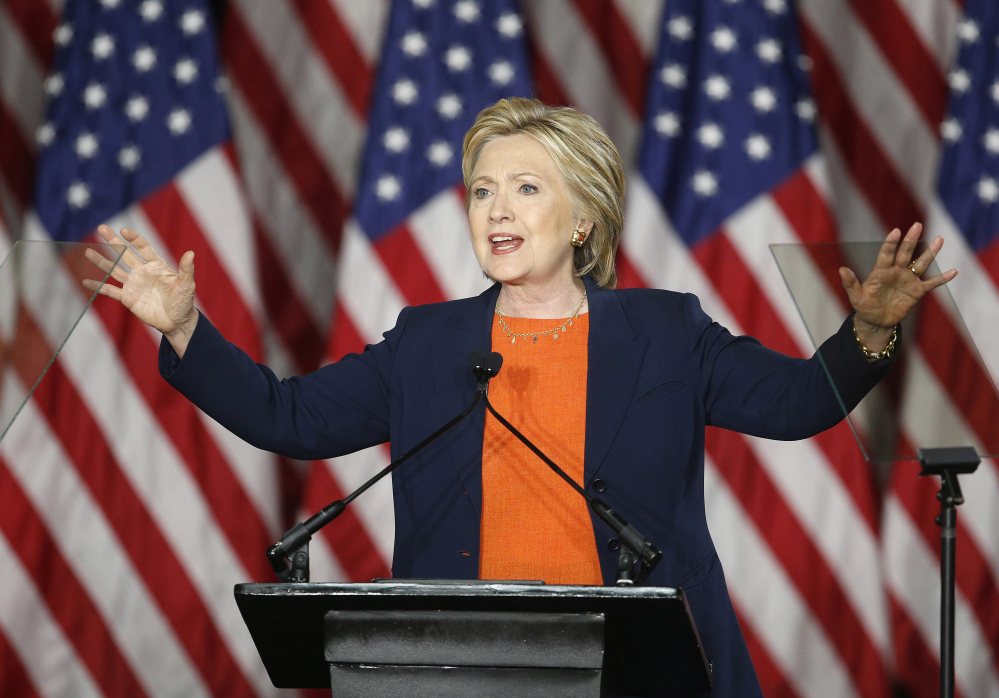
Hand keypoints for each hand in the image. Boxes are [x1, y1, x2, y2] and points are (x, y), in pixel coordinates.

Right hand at [84, 225, 198, 355]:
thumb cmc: (184, 302)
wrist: (177, 322)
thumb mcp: (186, 286)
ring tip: (88, 251)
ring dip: (102, 261)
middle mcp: (142, 272)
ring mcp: (134, 284)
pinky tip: (86, 281)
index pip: (143, 248)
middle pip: (125, 254)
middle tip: (101, 228)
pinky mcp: (128, 298)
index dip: (134, 239)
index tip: (124, 231)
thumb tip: (191, 253)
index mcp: (156, 266)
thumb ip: (186, 270)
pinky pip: (110, 290)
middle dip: (113, 241)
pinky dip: (98, 286)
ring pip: (114, 270)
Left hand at [838, 222, 956, 351]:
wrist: (876, 321)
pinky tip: (953, 271)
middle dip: (911, 240)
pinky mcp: (916, 291)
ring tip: (939, 239)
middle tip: (917, 225)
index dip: (891, 243)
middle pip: (905, 253)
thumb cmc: (864, 307)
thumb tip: (842, 269)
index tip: (896, 231)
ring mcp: (908, 280)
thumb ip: (850, 283)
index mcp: (881, 271)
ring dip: (930, 252)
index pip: (886, 254)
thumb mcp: (855, 297)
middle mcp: (896, 272)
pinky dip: (942, 278)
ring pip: (921, 263)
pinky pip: (931, 283)